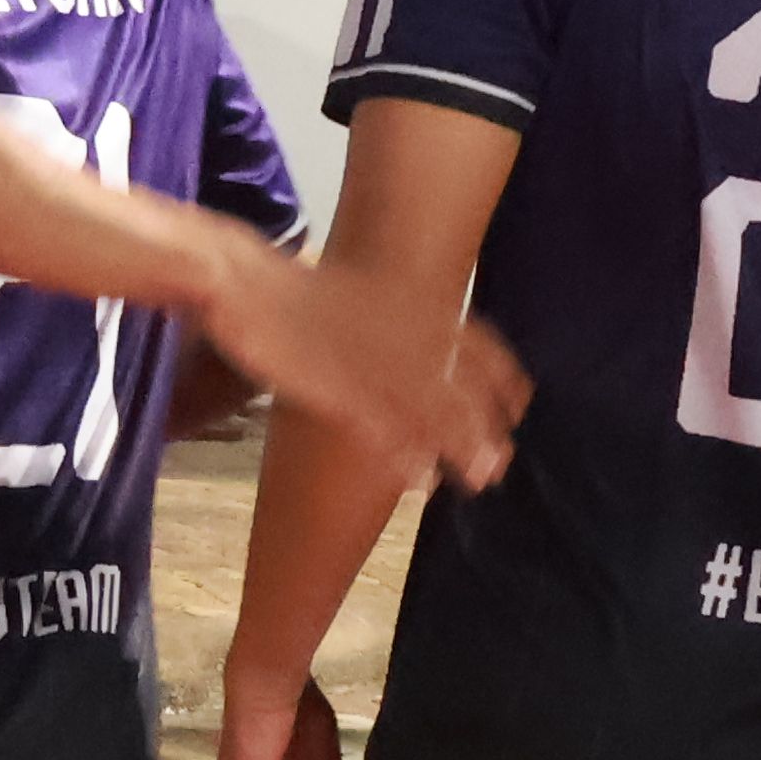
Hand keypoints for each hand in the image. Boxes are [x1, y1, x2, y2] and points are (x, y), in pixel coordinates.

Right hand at [200, 254, 526, 490]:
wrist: (241, 279)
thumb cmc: (293, 294)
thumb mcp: (358, 297)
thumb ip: (391, 320)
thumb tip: (414, 346)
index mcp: (408, 305)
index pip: (474, 342)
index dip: (501, 377)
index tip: (519, 405)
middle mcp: (400, 331)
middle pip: (461, 382)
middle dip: (485, 424)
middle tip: (501, 462)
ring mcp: (369, 359)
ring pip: (431, 408)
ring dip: (460, 445)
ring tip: (479, 478)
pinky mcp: (335, 384)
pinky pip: (382, 425)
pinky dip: (405, 454)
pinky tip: (421, 480)